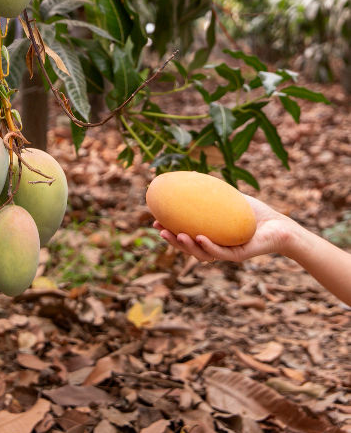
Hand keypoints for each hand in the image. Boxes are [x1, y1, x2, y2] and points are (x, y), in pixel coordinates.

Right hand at [153, 195, 293, 263]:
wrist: (279, 225)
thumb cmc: (254, 213)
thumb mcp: (229, 198)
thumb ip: (210, 192)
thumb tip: (187, 176)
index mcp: (210, 237)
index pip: (185, 235)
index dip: (169, 231)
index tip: (155, 221)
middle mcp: (216, 247)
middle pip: (189, 247)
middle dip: (173, 241)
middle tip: (160, 229)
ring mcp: (227, 253)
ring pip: (202, 254)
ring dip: (187, 246)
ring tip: (177, 235)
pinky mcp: (239, 256)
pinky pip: (220, 253)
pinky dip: (208, 246)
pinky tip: (199, 238)